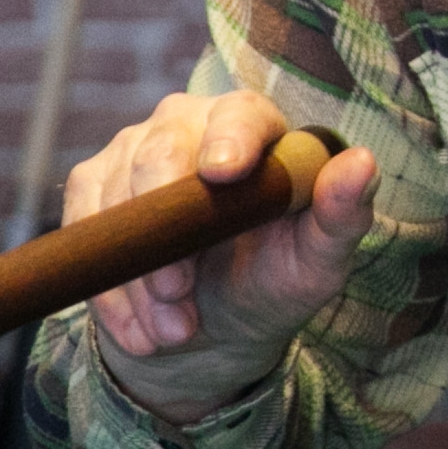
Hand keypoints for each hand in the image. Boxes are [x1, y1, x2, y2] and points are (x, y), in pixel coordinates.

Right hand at [66, 89, 378, 421]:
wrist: (212, 326)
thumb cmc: (275, 278)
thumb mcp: (317, 262)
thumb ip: (342, 216)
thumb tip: (362, 163)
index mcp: (254, 128)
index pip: (240, 116)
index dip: (229, 140)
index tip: (221, 176)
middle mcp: (189, 123)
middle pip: (161, 152)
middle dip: (167, 233)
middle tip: (179, 294)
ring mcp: (133, 150)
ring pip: (117, 199)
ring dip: (139, 277)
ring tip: (175, 331)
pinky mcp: (94, 186)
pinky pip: (85, 230)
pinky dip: (110, 292)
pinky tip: (140, 332)